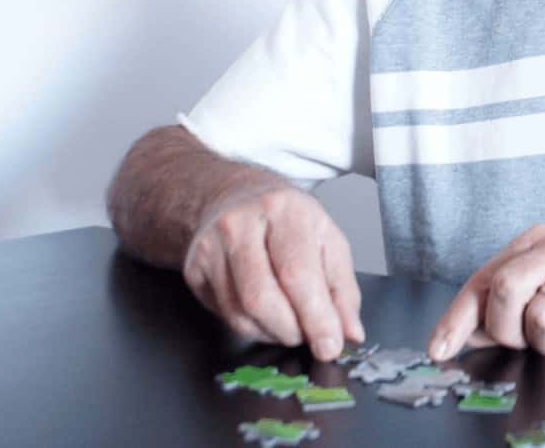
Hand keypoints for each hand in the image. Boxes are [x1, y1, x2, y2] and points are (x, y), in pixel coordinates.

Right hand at [182, 185, 363, 360]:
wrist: (235, 198)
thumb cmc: (287, 221)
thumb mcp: (328, 240)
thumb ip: (343, 289)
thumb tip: (350, 332)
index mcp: (285, 211)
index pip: (299, 273)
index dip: (316, 317)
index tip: (330, 346)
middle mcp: (241, 224)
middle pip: (263, 297)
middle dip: (292, 329)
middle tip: (309, 334)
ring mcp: (211, 246)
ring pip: (241, 313)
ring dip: (273, 332)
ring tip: (291, 323)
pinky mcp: (193, 268)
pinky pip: (224, 315)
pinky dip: (253, 327)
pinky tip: (266, 315)